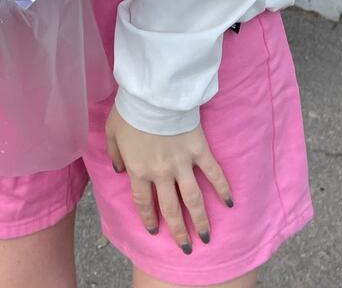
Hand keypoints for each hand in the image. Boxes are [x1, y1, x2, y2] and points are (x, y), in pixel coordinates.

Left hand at [105, 103, 233, 252]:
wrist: (153, 95)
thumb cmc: (129, 111)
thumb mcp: (112, 132)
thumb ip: (114, 155)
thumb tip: (119, 170)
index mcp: (139, 170)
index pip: (144, 202)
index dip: (149, 218)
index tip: (154, 230)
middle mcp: (161, 173)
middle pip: (171, 209)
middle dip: (179, 231)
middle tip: (186, 247)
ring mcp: (182, 163)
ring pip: (193, 199)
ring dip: (201, 220)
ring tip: (207, 236)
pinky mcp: (199, 150)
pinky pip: (213, 173)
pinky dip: (222, 188)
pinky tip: (229, 203)